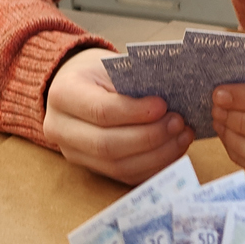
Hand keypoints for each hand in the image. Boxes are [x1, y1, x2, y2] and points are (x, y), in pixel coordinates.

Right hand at [44, 47, 194, 183]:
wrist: (79, 87)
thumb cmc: (100, 73)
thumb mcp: (111, 66)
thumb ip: (134, 81)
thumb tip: (173, 98)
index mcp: (63, 95)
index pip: (100, 111)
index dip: (135, 112)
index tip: (163, 106)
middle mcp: (61, 129)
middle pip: (108, 145)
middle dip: (150, 137)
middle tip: (179, 123)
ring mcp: (74, 154)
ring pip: (118, 166)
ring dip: (158, 155)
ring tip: (183, 136)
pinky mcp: (93, 169)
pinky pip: (126, 177)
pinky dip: (155, 167)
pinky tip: (175, 151)